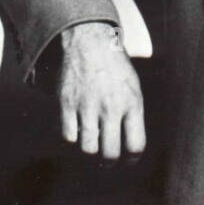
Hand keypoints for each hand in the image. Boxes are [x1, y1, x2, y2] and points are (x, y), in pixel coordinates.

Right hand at [58, 21, 145, 159]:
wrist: (89, 41)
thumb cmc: (114, 66)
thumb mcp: (133, 88)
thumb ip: (133, 115)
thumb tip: (129, 144)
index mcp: (132, 103)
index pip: (136, 146)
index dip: (131, 160)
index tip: (127, 160)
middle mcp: (111, 107)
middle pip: (110, 154)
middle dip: (109, 163)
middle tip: (107, 161)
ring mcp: (88, 106)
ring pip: (88, 150)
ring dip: (90, 154)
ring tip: (92, 149)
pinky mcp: (67, 103)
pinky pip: (68, 137)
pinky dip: (72, 139)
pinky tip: (76, 133)